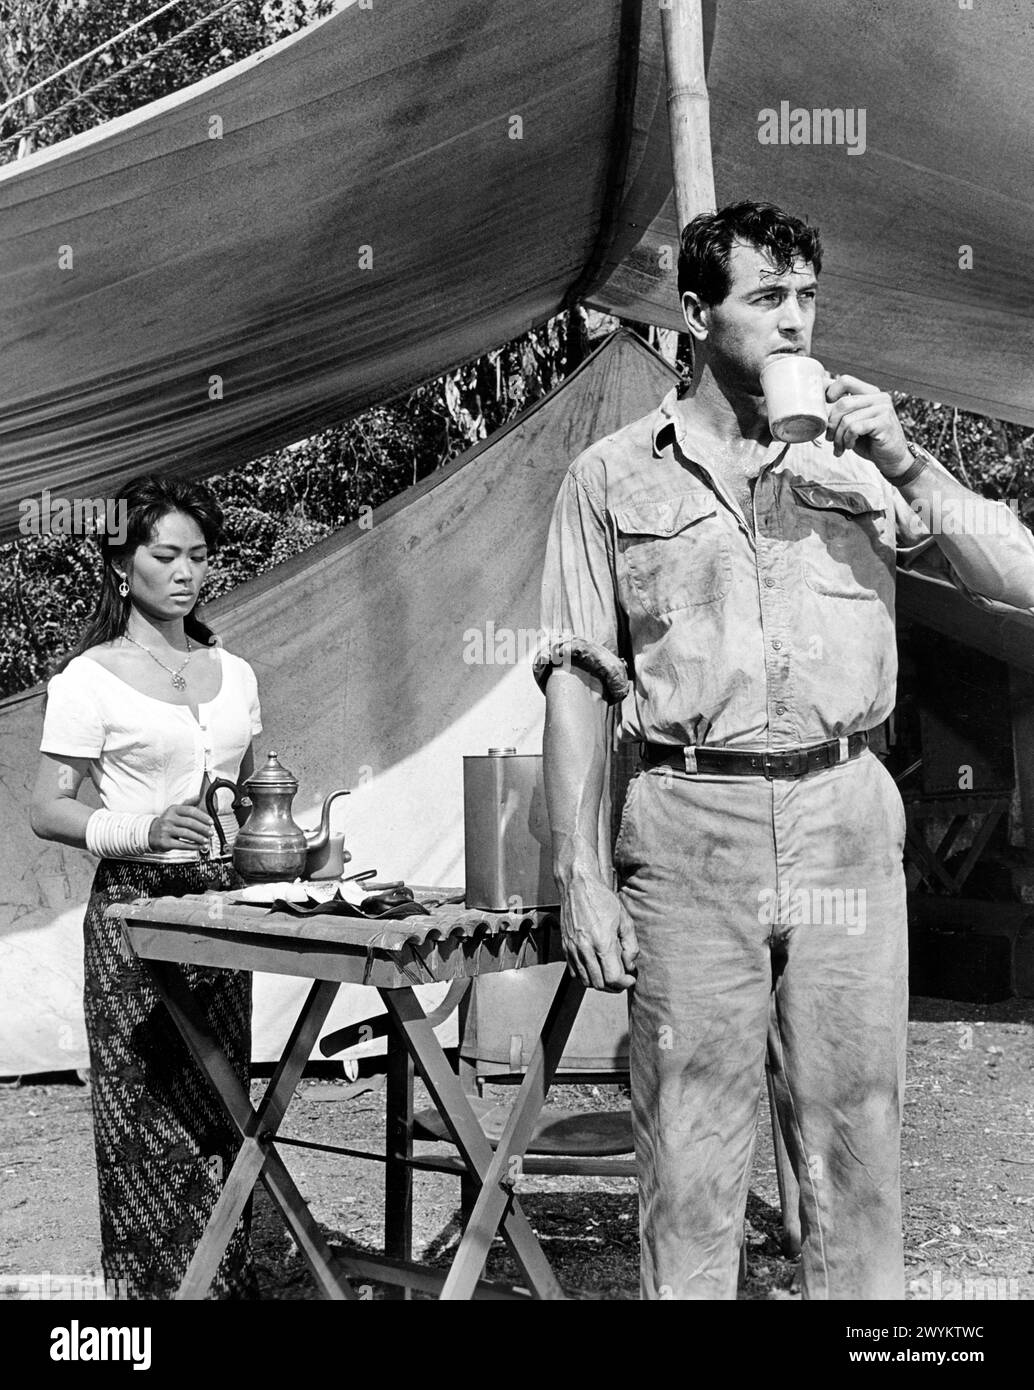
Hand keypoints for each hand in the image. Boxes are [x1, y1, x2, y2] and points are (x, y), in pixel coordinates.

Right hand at [148, 801, 212, 850]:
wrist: (149, 833)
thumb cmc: (166, 822)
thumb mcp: (175, 811)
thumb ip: (188, 804)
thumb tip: (199, 796)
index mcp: (173, 809)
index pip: (191, 811)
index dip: (203, 816)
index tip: (211, 822)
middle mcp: (168, 819)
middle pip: (190, 823)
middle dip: (203, 828)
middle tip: (211, 832)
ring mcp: (166, 831)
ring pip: (187, 834)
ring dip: (199, 838)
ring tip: (206, 840)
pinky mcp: (165, 842)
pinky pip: (182, 845)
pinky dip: (193, 846)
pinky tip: (199, 846)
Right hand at [558, 872, 638, 991]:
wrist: (578, 885)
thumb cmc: (601, 899)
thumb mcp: (625, 920)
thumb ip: (631, 946)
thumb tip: (630, 964)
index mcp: (602, 942)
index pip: (613, 978)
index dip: (624, 983)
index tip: (629, 979)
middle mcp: (585, 948)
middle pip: (599, 984)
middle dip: (613, 986)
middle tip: (622, 979)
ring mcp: (572, 949)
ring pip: (585, 981)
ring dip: (599, 983)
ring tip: (609, 974)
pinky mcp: (565, 947)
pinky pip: (574, 972)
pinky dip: (586, 975)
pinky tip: (595, 967)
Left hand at [825, 374, 909, 475]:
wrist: (890, 458)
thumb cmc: (868, 440)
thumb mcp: (852, 422)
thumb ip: (841, 410)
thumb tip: (815, 399)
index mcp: (870, 392)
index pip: (845, 380)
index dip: (830, 392)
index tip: (826, 411)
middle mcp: (878, 397)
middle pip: (843, 403)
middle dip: (831, 424)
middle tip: (830, 438)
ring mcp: (883, 408)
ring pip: (847, 419)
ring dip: (838, 437)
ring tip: (840, 446)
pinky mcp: (884, 422)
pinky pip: (855, 429)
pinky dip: (847, 440)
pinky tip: (850, 446)